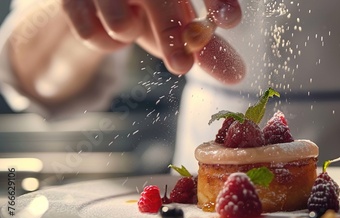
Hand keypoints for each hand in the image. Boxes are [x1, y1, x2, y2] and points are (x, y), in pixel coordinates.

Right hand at [61, 0, 243, 82]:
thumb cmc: (148, 10)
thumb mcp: (178, 25)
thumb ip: (207, 48)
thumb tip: (237, 76)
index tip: (230, 20)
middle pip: (158, 0)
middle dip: (172, 36)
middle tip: (182, 67)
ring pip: (120, 22)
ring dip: (128, 33)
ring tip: (128, 23)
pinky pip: (90, 32)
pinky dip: (103, 42)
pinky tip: (105, 26)